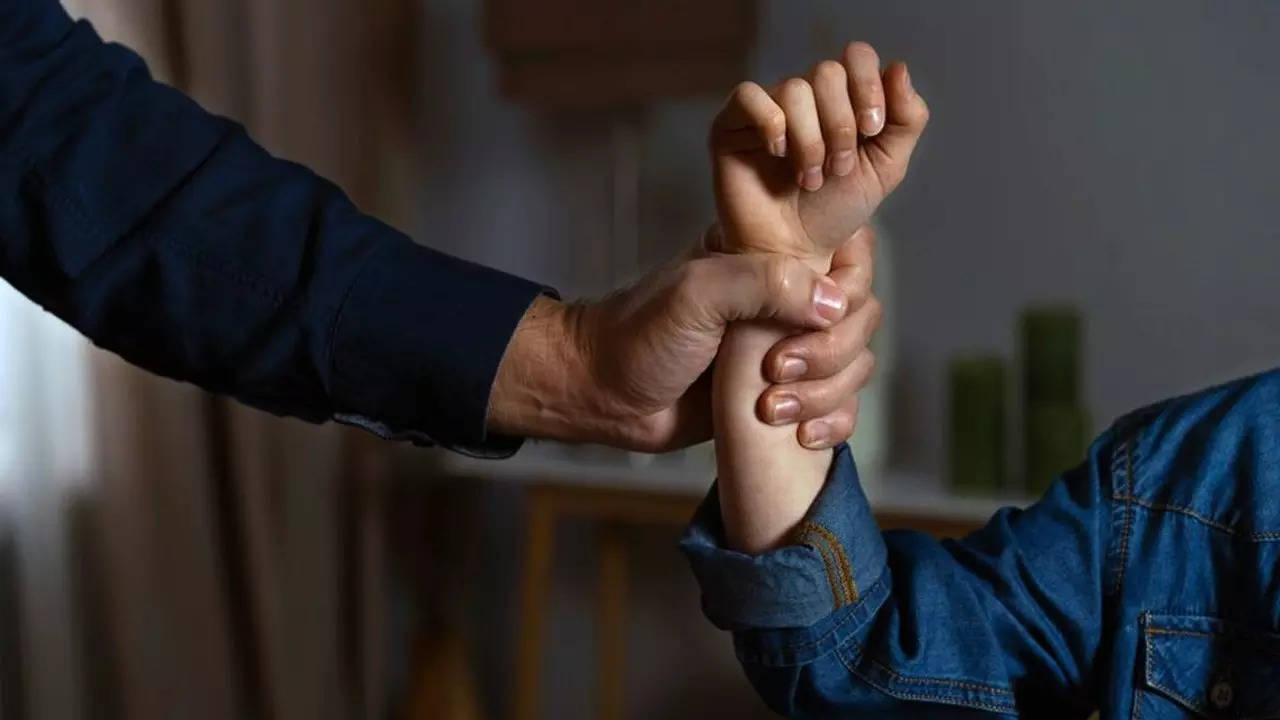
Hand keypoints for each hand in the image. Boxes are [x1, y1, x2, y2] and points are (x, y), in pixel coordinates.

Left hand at [486, 242, 863, 452]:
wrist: (605, 395)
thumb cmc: (639, 334)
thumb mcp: (697, 292)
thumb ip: (765, 283)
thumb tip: (833, 304)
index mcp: (771, 257)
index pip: (850, 255)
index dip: (847, 288)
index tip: (814, 316)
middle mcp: (788, 299)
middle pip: (861, 317)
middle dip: (830, 352)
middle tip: (776, 369)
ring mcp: (790, 348)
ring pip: (855, 365)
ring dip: (826, 393)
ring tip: (771, 408)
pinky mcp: (786, 396)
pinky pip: (840, 407)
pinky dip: (833, 423)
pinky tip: (802, 435)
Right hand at [710, 42, 928, 259]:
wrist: (795, 252)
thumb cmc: (834, 212)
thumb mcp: (885, 168)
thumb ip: (906, 120)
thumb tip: (899, 68)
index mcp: (842, 99)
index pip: (856, 57)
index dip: (868, 86)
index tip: (871, 129)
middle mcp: (804, 98)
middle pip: (827, 72)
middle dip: (841, 125)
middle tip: (838, 169)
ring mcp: (767, 109)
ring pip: (794, 89)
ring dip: (810, 140)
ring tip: (808, 178)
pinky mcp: (731, 125)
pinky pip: (749, 96)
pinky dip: (771, 124)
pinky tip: (778, 155)